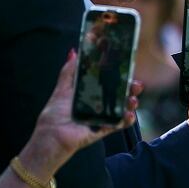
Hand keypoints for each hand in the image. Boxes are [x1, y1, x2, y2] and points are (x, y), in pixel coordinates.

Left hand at [26, 50, 141, 174]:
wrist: (51, 135)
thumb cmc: (55, 113)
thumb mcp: (62, 88)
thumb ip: (69, 71)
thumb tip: (74, 52)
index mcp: (90, 93)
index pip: (108, 83)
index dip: (119, 77)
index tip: (128, 70)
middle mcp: (98, 105)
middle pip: (119, 95)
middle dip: (130, 89)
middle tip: (137, 85)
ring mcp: (102, 118)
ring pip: (122, 109)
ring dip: (131, 104)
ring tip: (133, 100)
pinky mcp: (103, 130)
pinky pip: (118, 125)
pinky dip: (126, 120)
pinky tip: (130, 114)